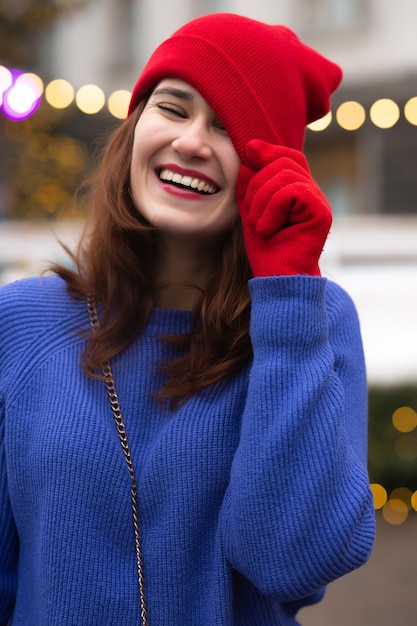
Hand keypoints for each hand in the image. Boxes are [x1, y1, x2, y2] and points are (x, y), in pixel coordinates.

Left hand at [236, 139, 331, 276]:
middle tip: (251, 217)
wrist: (276, 278)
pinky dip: (271, 210)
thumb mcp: (250, 210)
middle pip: (284, 162)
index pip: (288, 157)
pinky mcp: (321, 212)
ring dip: (261, 201)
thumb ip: (251, 184)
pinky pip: (291, 192)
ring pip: (285, 176)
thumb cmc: (266, 250)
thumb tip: (251, 151)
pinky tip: (268, 230)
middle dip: (258, 184)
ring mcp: (319, 202)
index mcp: (297, 191)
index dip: (269, 150)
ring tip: (259, 227)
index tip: (249, 150)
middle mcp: (312, 194)